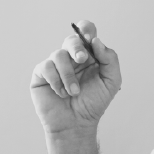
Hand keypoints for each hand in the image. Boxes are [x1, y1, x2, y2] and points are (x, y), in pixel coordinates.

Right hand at [30, 19, 121, 134]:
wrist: (77, 124)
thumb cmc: (94, 103)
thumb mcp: (111, 81)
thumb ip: (110, 59)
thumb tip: (96, 41)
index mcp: (88, 55)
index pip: (86, 32)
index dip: (86, 29)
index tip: (89, 38)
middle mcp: (71, 58)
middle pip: (71, 39)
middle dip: (76, 47)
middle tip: (82, 60)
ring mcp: (55, 65)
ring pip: (58, 55)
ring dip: (68, 74)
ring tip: (73, 92)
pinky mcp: (41, 74)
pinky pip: (46, 67)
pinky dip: (56, 80)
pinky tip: (61, 93)